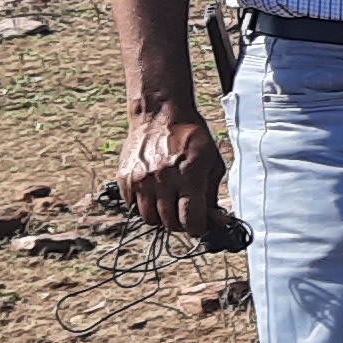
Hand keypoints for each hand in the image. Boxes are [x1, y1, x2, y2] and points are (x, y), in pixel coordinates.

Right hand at [118, 104, 226, 236]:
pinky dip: (144, 206)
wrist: (160, 114)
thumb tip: (217, 219)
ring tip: (170, 205)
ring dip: (161, 218)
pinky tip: (154, 194)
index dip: (198, 228)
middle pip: (169, 222)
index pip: (191, 219)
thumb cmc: (192, 137)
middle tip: (186, 216)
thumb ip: (213, 192)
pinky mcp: (125, 178)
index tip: (201, 226)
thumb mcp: (212, 161)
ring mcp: (141, 179)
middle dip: (181, 224)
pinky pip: (132, 206)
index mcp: (188, 175)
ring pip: (149, 218)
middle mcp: (162, 179)